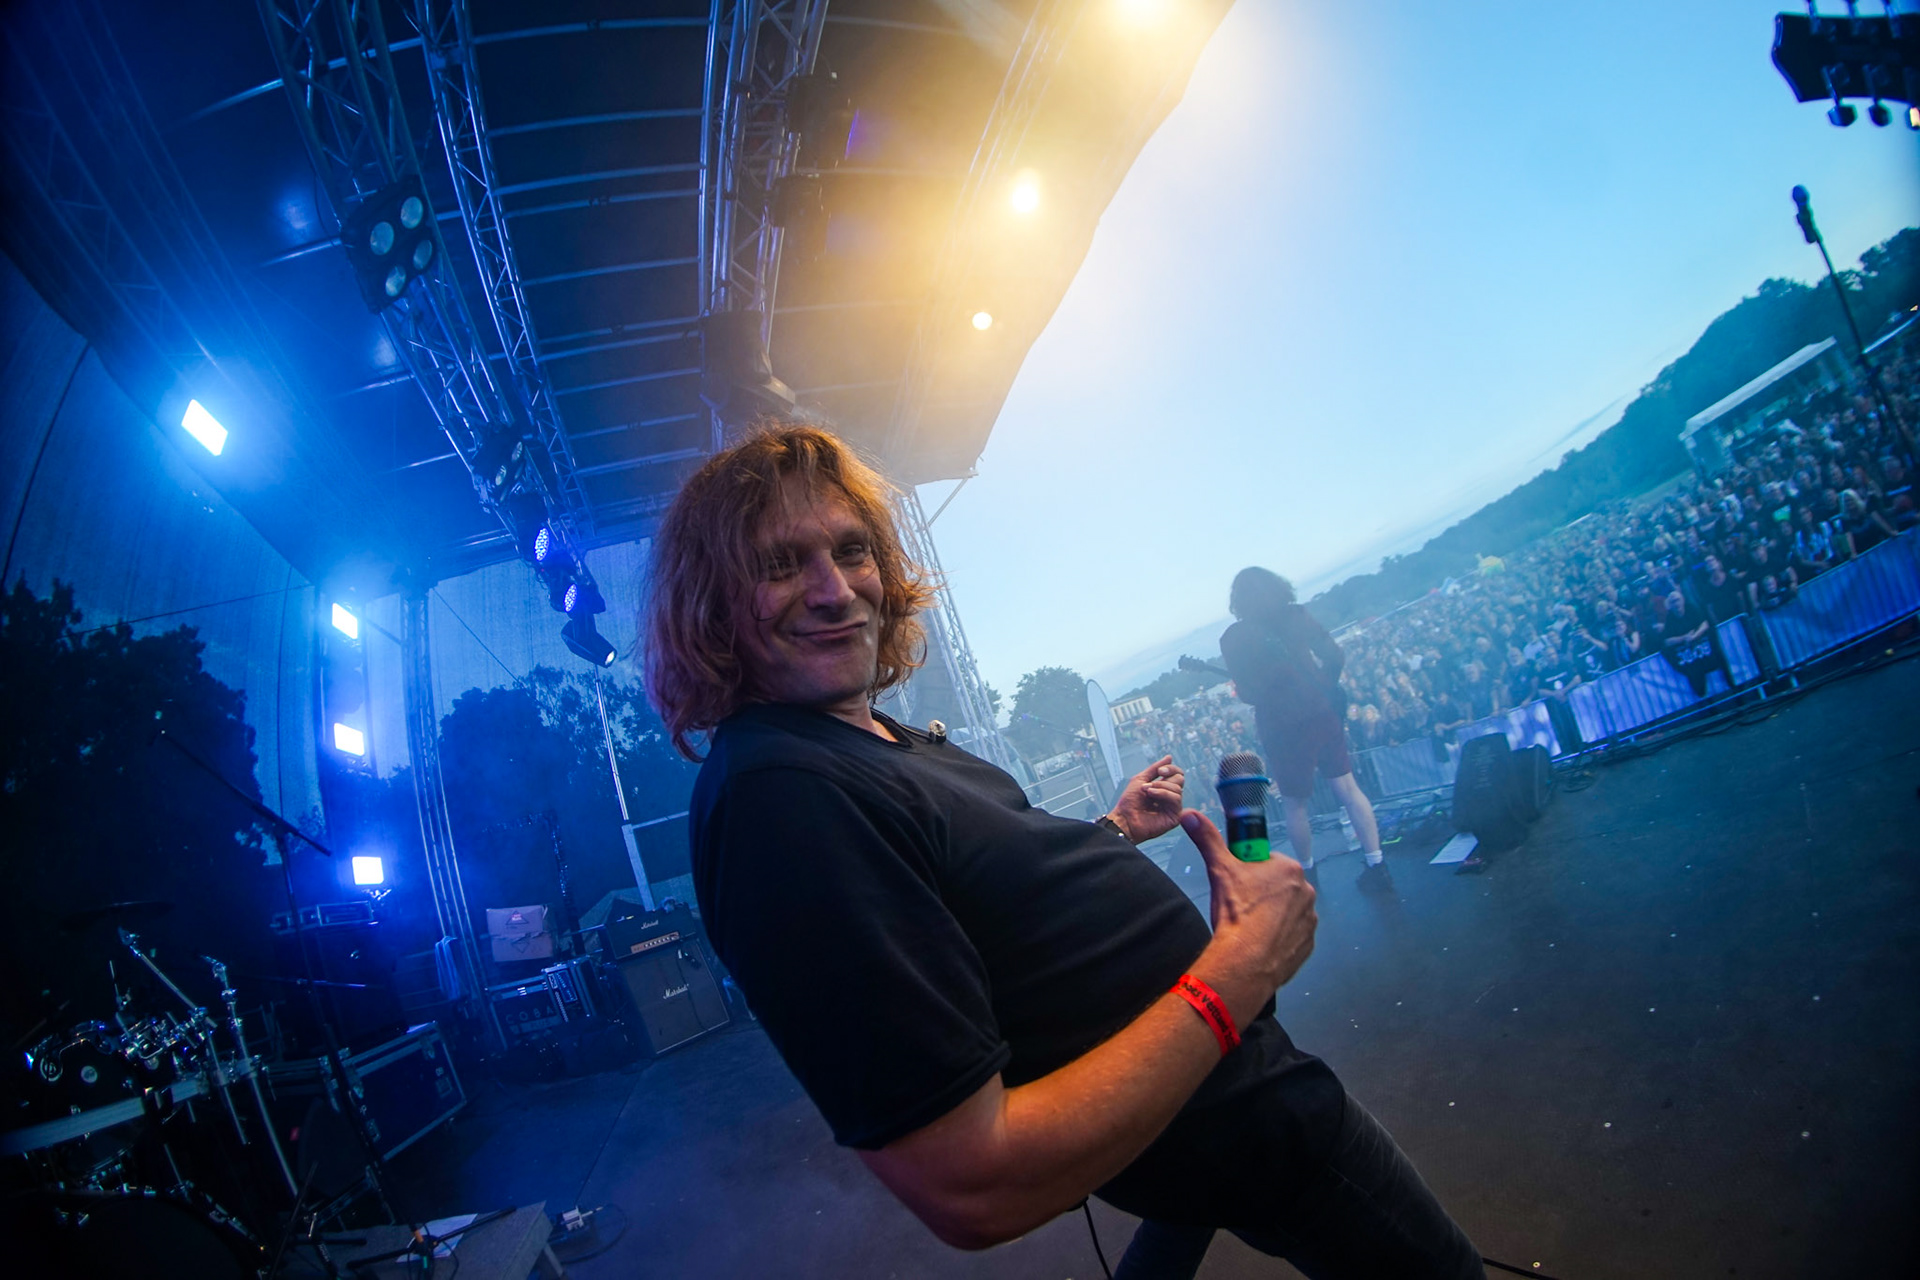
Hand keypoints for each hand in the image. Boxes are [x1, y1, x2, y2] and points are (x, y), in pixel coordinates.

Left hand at [1107, 756, 1184, 842]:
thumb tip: (1169, 757)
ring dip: (1160, 787)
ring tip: (1147, 791)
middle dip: (1164, 779)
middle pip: (1180, 779)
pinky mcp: (1175, 816)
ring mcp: (1173, 807)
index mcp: (1163, 788)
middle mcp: (1170, 797)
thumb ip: (1155, 768)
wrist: (1124, 819)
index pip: (1176, 774)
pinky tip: (1152, 794)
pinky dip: (1164, 794)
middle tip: (1149, 784)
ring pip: (1178, 789)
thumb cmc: (1130, 802)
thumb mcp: (1141, 779)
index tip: (1160, 771)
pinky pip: (1176, 799)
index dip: (1171, 769)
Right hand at [1179, 810, 1316, 1026]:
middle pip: (1279, 887)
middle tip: (1241, 906)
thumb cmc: (1237, 912)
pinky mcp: (1308, 944)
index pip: (1268, 863)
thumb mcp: (1220, 871)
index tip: (1238, 886)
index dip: (1250, 873)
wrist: (1246, 961)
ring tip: (1250, 927)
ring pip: (1287, 911)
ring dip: (1273, 916)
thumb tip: (1189, 815)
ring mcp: (1310, 920)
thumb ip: (1208, 840)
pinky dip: (1280, 937)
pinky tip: (1261, 942)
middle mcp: (1307, 891)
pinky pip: (1293, 934)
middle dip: (1262, 894)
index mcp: (1289, 869)